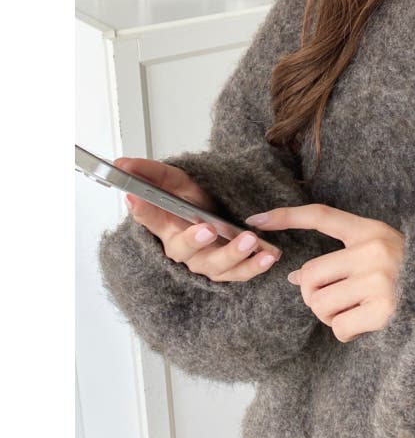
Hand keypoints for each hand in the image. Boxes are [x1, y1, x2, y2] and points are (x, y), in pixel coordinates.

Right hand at [114, 157, 280, 281]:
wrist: (217, 214)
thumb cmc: (192, 201)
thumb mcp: (174, 180)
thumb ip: (151, 172)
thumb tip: (121, 163)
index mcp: (166, 226)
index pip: (149, 218)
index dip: (142, 209)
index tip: (134, 196)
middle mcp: (183, 248)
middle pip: (184, 250)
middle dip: (195, 240)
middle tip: (208, 229)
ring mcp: (205, 262)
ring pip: (215, 266)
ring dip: (233, 255)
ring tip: (250, 240)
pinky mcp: (227, 270)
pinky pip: (240, 273)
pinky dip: (255, 267)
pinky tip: (269, 256)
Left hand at [245, 204, 404, 342]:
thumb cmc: (413, 276)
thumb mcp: (381, 254)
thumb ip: (343, 260)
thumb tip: (295, 278)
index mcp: (371, 230)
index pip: (321, 216)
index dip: (286, 216)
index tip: (255, 219)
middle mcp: (373, 250)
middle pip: (309, 275)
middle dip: (314, 295)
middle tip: (336, 302)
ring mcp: (378, 279)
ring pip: (320, 304)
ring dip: (329, 317)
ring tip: (353, 313)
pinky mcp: (384, 309)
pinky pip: (339, 328)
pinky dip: (346, 332)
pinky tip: (366, 326)